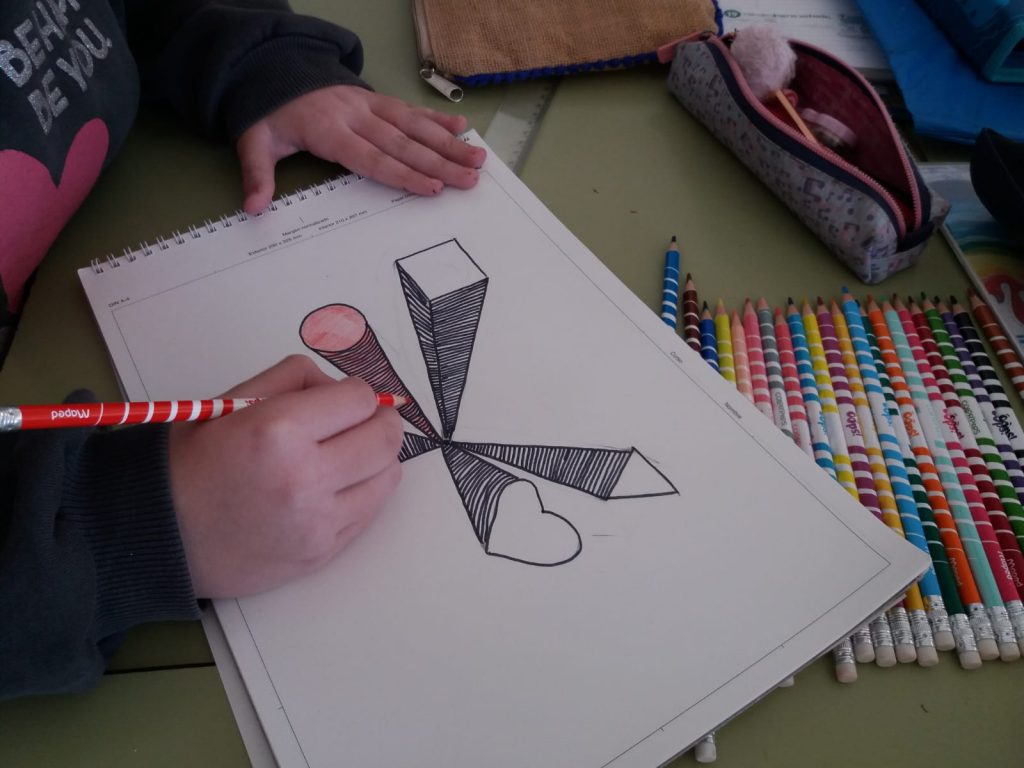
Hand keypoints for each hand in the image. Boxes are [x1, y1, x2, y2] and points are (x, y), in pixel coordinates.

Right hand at [168, 355, 402, 597]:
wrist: (161, 535)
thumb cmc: (192, 464)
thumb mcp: (233, 401)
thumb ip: (294, 380)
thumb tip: (341, 387)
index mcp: (278, 431)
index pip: (360, 399)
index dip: (355, 394)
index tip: (344, 399)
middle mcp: (303, 478)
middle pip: (385, 437)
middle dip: (379, 421)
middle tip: (363, 421)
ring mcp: (316, 521)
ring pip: (387, 476)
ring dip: (377, 459)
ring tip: (349, 454)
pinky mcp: (321, 552)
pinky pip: (370, 512)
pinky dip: (363, 493)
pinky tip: (336, 486)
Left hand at [236, 85, 486, 212]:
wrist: (272, 71)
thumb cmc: (270, 115)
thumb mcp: (255, 142)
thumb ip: (257, 175)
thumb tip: (254, 207)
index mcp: (329, 130)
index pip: (372, 157)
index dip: (402, 173)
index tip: (432, 187)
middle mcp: (356, 116)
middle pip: (403, 143)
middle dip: (439, 162)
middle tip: (470, 178)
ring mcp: (369, 105)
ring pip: (414, 125)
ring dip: (448, 142)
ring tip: (477, 157)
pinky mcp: (376, 99)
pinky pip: (410, 109)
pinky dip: (436, 118)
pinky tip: (461, 126)